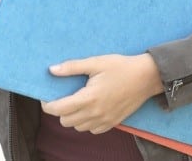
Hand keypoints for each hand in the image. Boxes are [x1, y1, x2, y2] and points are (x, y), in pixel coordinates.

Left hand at [40, 53, 163, 133]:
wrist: (146, 77)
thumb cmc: (120, 67)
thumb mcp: (94, 62)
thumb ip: (72, 67)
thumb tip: (51, 70)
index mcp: (88, 98)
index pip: (59, 109)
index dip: (47, 105)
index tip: (45, 98)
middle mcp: (96, 113)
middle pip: (66, 121)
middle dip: (59, 111)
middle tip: (61, 98)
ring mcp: (106, 120)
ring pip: (79, 127)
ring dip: (72, 118)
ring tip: (75, 103)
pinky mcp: (114, 122)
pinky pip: (93, 130)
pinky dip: (86, 123)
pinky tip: (88, 110)